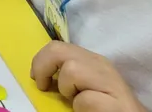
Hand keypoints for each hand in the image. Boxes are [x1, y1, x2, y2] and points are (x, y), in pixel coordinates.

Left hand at [31, 42, 145, 111]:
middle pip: (59, 50)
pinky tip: (92, 111)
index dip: (40, 60)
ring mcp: (110, 81)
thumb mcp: (83, 84)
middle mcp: (100, 64)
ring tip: (77, 101)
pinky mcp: (115, 101)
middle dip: (44, 66)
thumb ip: (68, 74)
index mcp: (91, 59)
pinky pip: (85, 99)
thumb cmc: (105, 105)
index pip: (58, 46)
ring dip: (67, 89)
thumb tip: (40, 75)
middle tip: (43, 86)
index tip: (36, 78)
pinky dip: (81, 107)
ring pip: (71, 70)